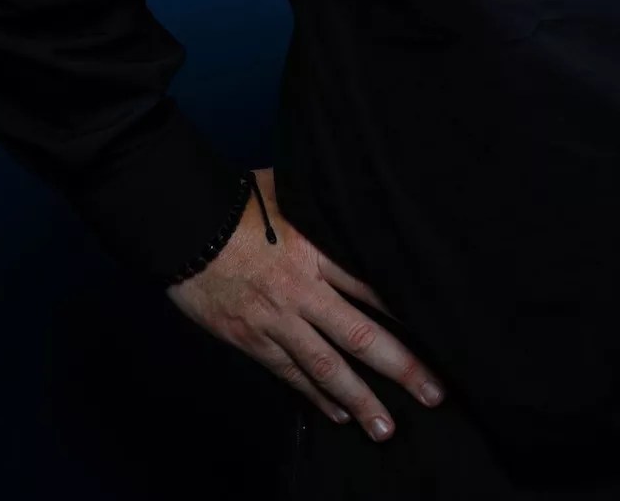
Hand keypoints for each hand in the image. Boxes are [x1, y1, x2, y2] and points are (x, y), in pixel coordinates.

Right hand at [165, 166, 443, 440]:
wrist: (182, 229)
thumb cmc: (234, 202)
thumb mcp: (287, 193)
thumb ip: (322, 209)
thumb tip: (352, 199)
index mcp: (315, 251)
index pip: (372, 286)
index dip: (405, 311)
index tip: (438, 331)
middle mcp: (301, 291)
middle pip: (360, 335)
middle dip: (400, 367)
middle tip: (432, 393)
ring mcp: (276, 321)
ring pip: (325, 367)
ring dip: (358, 399)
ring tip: (385, 427)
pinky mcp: (251, 340)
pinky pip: (289, 374)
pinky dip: (315, 397)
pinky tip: (339, 414)